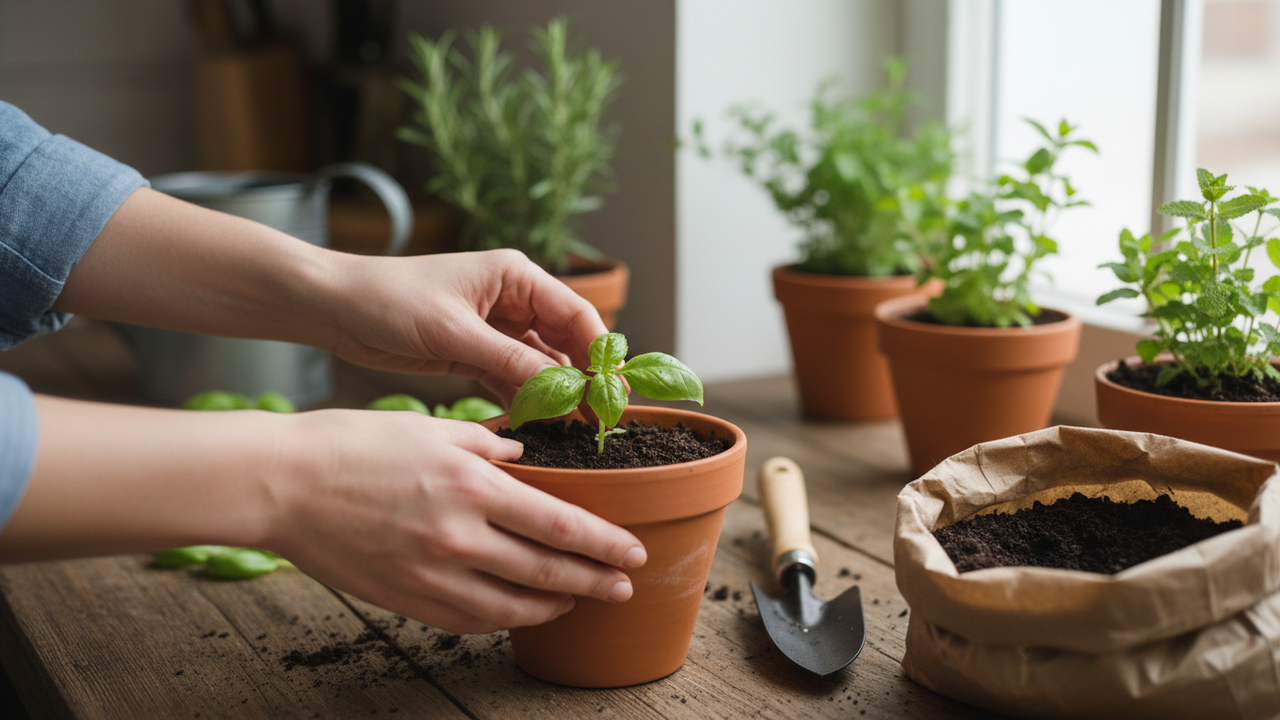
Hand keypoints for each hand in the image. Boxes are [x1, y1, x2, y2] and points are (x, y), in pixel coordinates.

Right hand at [263, 408, 645, 633]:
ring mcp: (430, 574)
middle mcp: (458, 536)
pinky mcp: (404, 597)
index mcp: (471, 485)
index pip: (559, 523)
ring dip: (552, 607)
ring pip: (509, 606)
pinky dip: (500, 619)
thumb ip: (486, 446)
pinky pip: (465, 619)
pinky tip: (517, 613)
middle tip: (622, 588)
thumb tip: (524, 460)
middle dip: (593, 582)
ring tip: (577, 602)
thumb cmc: (351, 445)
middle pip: (545, 571)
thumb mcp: (429, 429)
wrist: (281, 483)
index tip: (633, 552)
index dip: (603, 543)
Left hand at [321, 249, 607, 403]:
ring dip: (555, 395)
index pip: (577, 314)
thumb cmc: (389, 300)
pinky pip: (514, 380)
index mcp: (515, 276)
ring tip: (571, 430)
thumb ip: (511, 361)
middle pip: (567, 342)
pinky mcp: (475, 354)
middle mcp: (514, 300)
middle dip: (583, 379)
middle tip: (599, 419)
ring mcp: (496, 329)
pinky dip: (525, 401)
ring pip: (542, 366)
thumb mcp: (454, 332)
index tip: (613, 390)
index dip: (600, 353)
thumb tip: (565, 388)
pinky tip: (536, 427)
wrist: (335, 308)